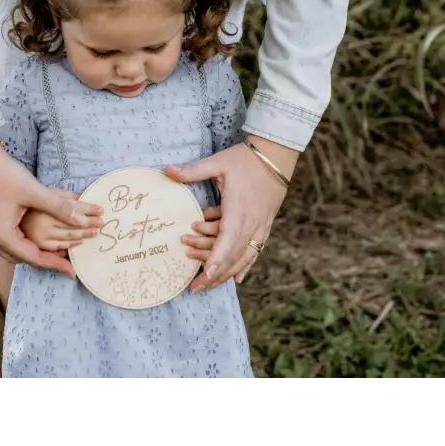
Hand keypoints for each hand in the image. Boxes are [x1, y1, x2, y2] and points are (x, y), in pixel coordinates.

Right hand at [0, 135, 103, 278]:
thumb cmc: (3, 174)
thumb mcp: (34, 192)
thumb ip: (59, 207)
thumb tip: (83, 220)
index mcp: (3, 236)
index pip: (34, 258)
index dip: (56, 264)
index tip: (72, 270)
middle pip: (23, 258)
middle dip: (45, 260)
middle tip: (65, 262)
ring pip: (15, 251)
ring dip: (34, 252)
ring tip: (52, 252)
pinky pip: (10, 241)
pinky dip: (25, 244)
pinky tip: (35, 237)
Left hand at [166, 138, 294, 292]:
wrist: (276, 156)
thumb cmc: (245, 159)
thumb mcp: (218, 162)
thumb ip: (193, 170)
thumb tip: (167, 171)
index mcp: (238, 209)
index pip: (227, 239)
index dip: (217, 257)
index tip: (207, 273)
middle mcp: (251, 222)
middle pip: (233, 255)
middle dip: (215, 274)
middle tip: (195, 289)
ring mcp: (260, 226)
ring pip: (244, 257)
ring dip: (226, 273)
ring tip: (208, 285)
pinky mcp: (265, 226)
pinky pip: (255, 251)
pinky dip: (245, 266)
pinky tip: (237, 279)